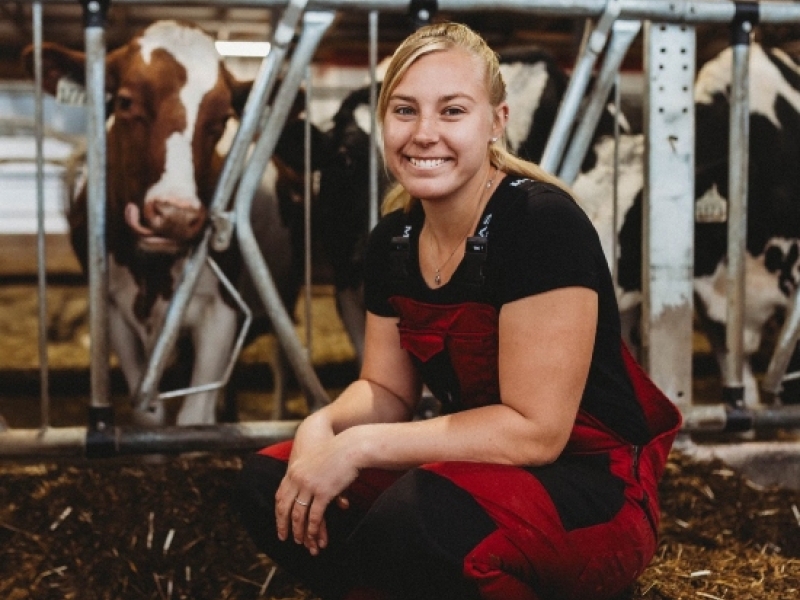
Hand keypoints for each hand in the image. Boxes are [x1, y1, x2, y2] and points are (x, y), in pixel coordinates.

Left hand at [274, 422, 359, 554]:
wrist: (350, 446)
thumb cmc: (336, 451)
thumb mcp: (314, 459)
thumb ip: (305, 472)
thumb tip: (304, 486)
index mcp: (294, 470)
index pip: (280, 496)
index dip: (278, 511)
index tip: (279, 522)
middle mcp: (298, 479)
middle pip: (285, 507)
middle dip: (283, 525)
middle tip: (283, 537)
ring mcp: (309, 486)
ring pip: (299, 514)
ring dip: (298, 530)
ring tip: (299, 541)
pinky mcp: (323, 492)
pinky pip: (315, 515)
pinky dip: (312, 528)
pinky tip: (312, 536)